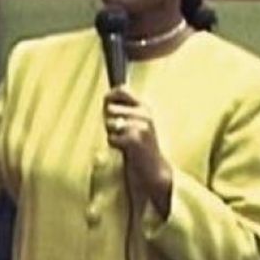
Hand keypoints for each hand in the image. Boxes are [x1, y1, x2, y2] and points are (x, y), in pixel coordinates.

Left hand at [103, 86, 172, 216]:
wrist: (153, 169)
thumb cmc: (140, 146)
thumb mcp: (136, 122)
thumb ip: (123, 108)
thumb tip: (106, 96)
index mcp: (145, 106)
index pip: (122, 90)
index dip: (110, 97)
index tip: (108, 107)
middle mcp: (145, 113)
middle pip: (110, 108)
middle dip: (109, 121)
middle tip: (121, 133)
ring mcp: (141, 126)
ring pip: (109, 123)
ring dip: (112, 133)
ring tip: (123, 141)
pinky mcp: (135, 140)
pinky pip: (111, 138)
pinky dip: (114, 145)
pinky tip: (125, 150)